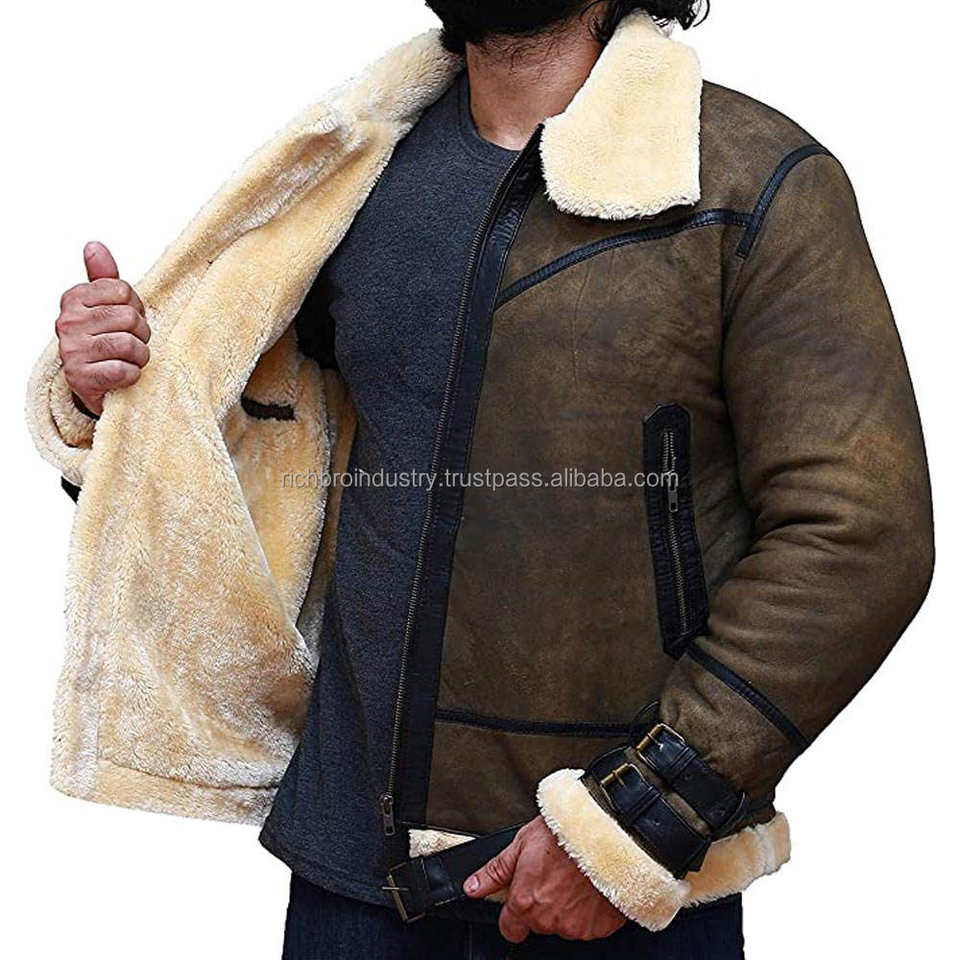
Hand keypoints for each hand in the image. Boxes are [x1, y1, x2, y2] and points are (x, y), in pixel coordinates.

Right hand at [56, 242, 150, 415]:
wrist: (94, 383)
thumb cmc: (104, 341)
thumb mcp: (104, 306)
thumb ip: (103, 277)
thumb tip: (94, 246)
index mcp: (74, 299)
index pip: (124, 291)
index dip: (136, 307)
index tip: (127, 321)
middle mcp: (67, 322)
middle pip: (129, 317)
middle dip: (141, 333)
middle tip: (132, 343)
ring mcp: (72, 351)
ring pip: (129, 344)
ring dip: (140, 356)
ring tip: (129, 359)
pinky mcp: (81, 378)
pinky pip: (125, 370)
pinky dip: (133, 375)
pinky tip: (124, 375)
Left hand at [464, 816, 626, 943]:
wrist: (607, 832)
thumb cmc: (565, 832)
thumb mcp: (522, 843)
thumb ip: (495, 871)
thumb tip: (472, 887)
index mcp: (525, 902)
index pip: (509, 929)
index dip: (513, 914)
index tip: (521, 899)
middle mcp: (548, 919)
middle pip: (538, 923)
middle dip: (542, 904)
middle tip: (553, 875)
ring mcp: (576, 926)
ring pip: (564, 923)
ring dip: (567, 906)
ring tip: (575, 877)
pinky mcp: (600, 927)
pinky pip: (589, 924)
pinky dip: (589, 910)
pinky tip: (591, 886)